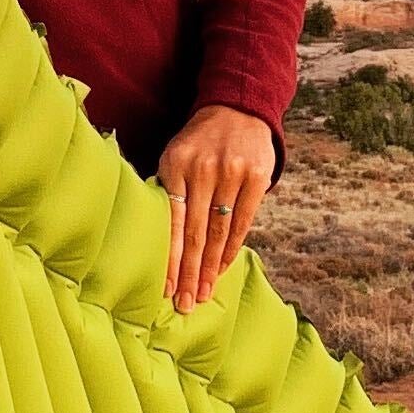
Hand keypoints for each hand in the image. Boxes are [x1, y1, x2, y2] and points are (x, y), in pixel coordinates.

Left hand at [157, 105, 275, 313]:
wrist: (237, 107)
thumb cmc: (197, 143)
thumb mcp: (174, 156)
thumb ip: (167, 192)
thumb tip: (156, 242)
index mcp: (175, 165)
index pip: (171, 221)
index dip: (170, 257)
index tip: (166, 288)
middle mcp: (204, 169)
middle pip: (196, 233)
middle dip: (190, 273)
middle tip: (185, 304)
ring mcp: (232, 173)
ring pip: (220, 232)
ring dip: (211, 268)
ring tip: (204, 294)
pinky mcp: (257, 177)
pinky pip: (243, 223)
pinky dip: (231, 249)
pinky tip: (222, 270)